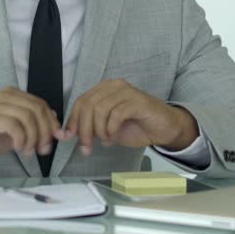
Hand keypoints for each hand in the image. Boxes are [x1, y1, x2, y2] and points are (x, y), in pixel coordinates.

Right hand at [0, 87, 60, 168]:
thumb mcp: (19, 130)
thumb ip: (35, 123)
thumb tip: (56, 121)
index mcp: (12, 94)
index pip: (41, 104)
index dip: (52, 122)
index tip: (57, 138)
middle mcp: (4, 95)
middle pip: (36, 109)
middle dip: (45, 131)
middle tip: (43, 149)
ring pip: (27, 117)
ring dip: (33, 137)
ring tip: (29, 151)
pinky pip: (13, 125)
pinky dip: (21, 139)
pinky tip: (18, 148)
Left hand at [58, 79, 197, 155]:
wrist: (165, 128)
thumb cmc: (138, 126)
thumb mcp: (108, 130)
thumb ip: (91, 129)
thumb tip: (70, 134)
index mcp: (105, 90)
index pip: (81, 102)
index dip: (73, 120)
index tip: (68, 137)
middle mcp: (114, 87)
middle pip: (88, 105)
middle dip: (84, 129)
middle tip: (86, 146)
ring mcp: (126, 92)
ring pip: (100, 109)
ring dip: (98, 130)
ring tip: (105, 140)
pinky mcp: (137, 101)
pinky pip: (116, 113)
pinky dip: (111, 128)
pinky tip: (114, 136)